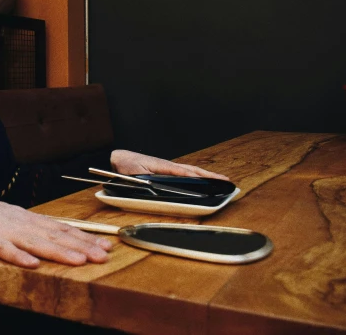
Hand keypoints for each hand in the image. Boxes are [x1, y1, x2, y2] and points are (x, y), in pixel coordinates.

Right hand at [0, 191, 112, 267]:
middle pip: (53, 235)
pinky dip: (17, 256)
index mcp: (26, 218)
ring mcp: (1, 229)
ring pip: (34, 241)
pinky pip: (2, 249)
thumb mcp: (11, 219)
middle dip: (80, 246)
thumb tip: (59, 237)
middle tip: (103, 255)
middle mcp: (19, 221)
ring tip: (79, 261)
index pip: (61, 228)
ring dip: (58, 251)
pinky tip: (32, 264)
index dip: (84, 237)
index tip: (106, 245)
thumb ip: (32, 229)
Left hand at [110, 150, 228, 179]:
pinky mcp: (166, 169)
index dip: (199, 176)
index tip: (213, 180)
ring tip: (220, 179)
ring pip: (190, 170)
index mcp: (162, 166)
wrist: (120, 158)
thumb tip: (158, 186)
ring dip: (205, 175)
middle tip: (225, 180)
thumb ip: (146, 181)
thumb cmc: (126, 166)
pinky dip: (196, 174)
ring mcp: (168, 167)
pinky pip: (184, 172)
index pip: (184, 172)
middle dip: (209, 175)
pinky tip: (202, 178)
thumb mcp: (135, 175)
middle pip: (192, 170)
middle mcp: (168, 165)